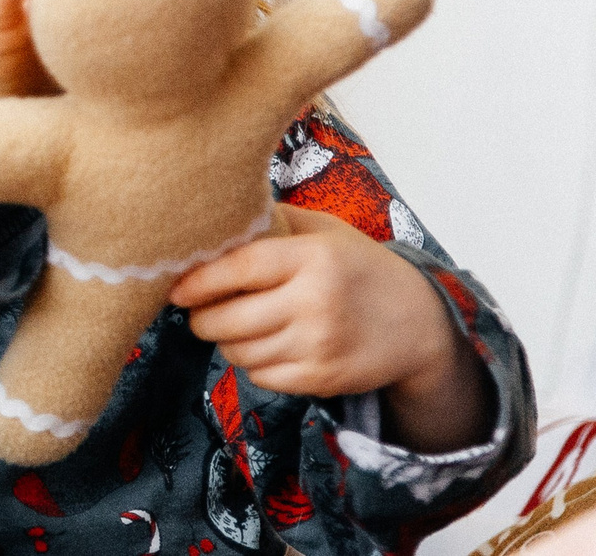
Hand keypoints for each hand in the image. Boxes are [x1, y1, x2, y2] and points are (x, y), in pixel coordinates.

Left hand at [171, 205, 492, 450]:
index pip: (237, 269)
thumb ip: (274, 222)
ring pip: (238, 351)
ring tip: (235, 324)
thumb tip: (213, 216)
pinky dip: (252, 363)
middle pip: (227, 319)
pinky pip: (260, 376)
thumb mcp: (325, 231)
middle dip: (202, 317)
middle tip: (200, 310)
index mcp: (312, 258)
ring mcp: (318, 346)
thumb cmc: (359, 268)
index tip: (175, 288)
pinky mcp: (322, 380)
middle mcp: (314, 303)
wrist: (420, 323)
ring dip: (225, 341)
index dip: (198, 281)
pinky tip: (265, 345)